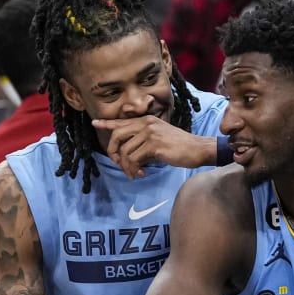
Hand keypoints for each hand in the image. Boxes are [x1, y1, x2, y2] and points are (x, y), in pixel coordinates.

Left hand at [92, 116, 215, 179]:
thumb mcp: (159, 138)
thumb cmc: (180, 147)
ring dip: (127, 167)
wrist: (197, 149)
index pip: (122, 121)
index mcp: (147, 121)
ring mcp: (149, 133)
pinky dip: (135, 169)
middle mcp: (146, 124)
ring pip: (125, 151)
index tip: (95, 123)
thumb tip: (128, 154)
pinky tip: (142, 173)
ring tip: (135, 173)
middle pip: (117, 136)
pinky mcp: (154, 145)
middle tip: (118, 164)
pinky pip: (134, 159)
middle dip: (113, 152)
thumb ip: (143, 140)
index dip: (107, 123)